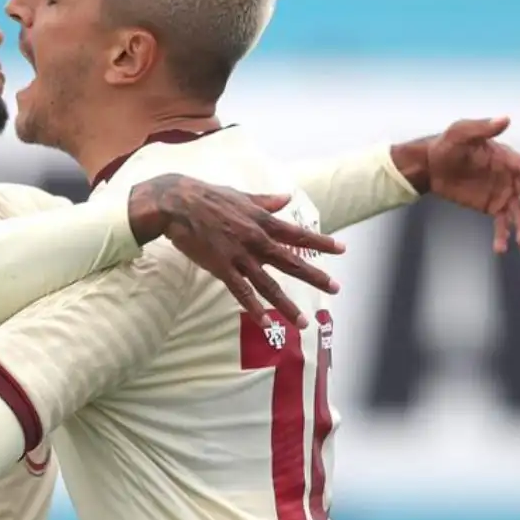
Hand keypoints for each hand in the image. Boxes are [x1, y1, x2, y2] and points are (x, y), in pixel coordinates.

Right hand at [128, 175, 343, 328]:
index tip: (342, 249)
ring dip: (287, 306)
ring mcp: (239, 256)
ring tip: (302, 323)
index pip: (297, 233)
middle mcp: (256, 239)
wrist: (177, 203)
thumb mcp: (241, 195)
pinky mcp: (221, 267)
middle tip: (335, 289)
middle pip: (291, 261)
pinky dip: (254, 309)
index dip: (321, 242)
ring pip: (268, 285)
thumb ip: (265, 201)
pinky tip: (266, 324)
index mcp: (262, 221)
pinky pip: (241, 293)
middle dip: (315, 276)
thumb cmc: (207, 196)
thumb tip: (286, 198)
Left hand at [394, 116, 519, 253]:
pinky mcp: (492, 207)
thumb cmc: (448, 145)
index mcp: (506, 158)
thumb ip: (482, 128)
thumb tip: (504, 118)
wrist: (432, 166)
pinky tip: (502, 249)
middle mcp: (510, 176)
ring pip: (517, 211)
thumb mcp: (461, 133)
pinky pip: (501, 223)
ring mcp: (503, 193)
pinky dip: (502, 236)